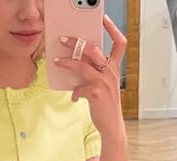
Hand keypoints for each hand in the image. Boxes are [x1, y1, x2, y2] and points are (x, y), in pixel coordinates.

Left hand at [53, 14, 126, 134]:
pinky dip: (74, 93)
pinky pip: (79, 88)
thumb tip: (76, 63)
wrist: (111, 124)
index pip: (119, 43)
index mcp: (114, 68)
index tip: (104, 19)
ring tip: (57, 61)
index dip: (113, 29)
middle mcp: (110, 72)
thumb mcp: (104, 85)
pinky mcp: (96, 93)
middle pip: (94, 49)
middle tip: (64, 39)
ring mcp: (104, 82)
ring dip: (67, 62)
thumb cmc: (105, 105)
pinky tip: (74, 98)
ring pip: (82, 65)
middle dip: (76, 42)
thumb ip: (94, 72)